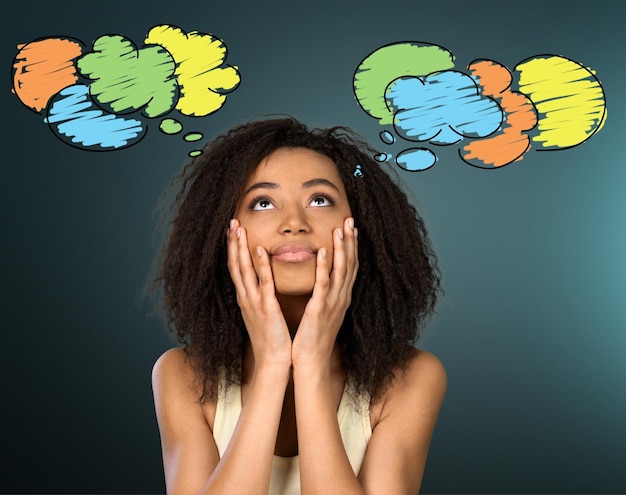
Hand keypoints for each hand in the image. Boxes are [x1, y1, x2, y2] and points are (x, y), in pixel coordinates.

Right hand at [227, 219, 291, 370]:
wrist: (273, 361)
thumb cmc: (271, 337)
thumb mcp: (262, 312)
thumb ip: (260, 296)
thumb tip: (261, 283)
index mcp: (246, 298)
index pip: (236, 268)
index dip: (233, 249)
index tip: (233, 230)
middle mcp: (246, 297)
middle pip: (236, 265)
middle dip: (233, 243)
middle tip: (232, 222)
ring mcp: (254, 302)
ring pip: (244, 270)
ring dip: (241, 249)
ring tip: (240, 229)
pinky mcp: (267, 308)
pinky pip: (263, 283)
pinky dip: (261, 266)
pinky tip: (259, 250)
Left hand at [292, 217, 358, 368]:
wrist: (311, 361)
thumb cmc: (314, 337)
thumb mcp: (323, 311)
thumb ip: (326, 295)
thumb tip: (324, 281)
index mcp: (341, 297)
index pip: (349, 266)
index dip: (351, 246)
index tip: (351, 228)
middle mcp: (341, 297)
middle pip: (349, 264)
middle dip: (350, 241)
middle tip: (350, 220)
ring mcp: (332, 303)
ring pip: (340, 271)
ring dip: (341, 248)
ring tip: (340, 229)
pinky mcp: (320, 309)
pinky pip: (323, 285)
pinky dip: (325, 268)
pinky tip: (324, 252)